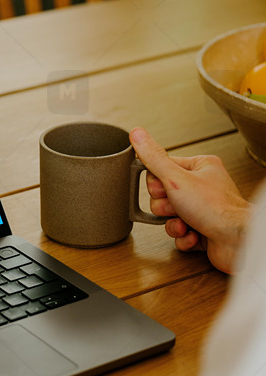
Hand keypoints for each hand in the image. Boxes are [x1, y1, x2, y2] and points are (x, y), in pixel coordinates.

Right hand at [130, 127, 249, 273]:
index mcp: (199, 167)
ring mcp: (202, 209)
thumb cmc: (218, 208)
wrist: (236, 240)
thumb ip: (154, 159)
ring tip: (187, 223)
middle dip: (166, 207)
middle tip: (178, 207)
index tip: (163, 188)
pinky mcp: (201, 229)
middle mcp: (202, 186)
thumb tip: (138, 135)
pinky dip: (183, 236)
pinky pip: (179, 232)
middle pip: (162, 195)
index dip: (157, 183)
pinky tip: (194, 234)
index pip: (162, 168)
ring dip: (174, 223)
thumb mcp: (177, 179)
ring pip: (169, 216)